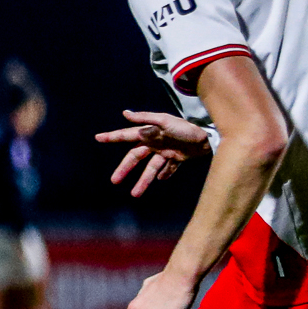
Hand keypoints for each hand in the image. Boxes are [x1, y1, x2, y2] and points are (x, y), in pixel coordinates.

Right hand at [95, 110, 212, 196]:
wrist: (209, 140)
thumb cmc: (186, 129)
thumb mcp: (165, 122)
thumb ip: (146, 120)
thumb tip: (125, 114)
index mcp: (150, 133)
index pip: (128, 135)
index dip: (113, 136)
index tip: (98, 138)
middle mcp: (155, 143)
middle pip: (135, 157)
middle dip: (124, 169)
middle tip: (114, 181)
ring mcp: (166, 152)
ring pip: (150, 168)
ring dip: (143, 180)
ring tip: (135, 194)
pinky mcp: (177, 159)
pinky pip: (168, 169)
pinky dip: (164, 174)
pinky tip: (160, 180)